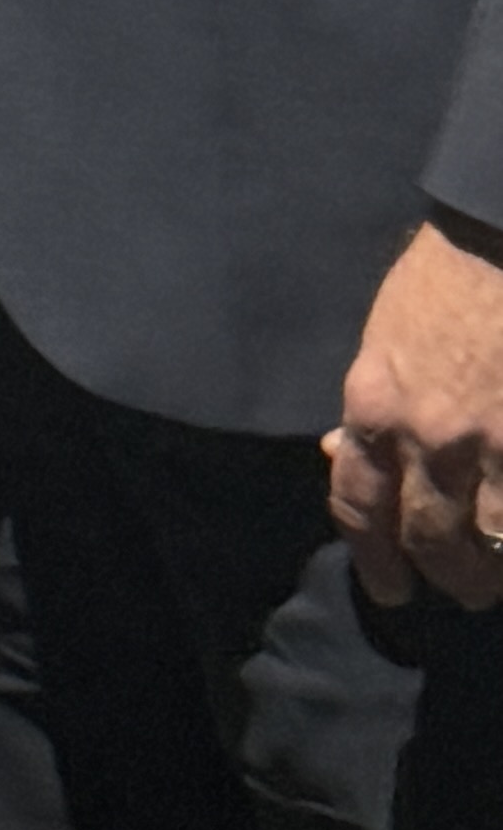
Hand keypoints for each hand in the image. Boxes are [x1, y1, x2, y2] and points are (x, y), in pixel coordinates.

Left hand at [327, 210, 502, 610]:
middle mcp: (427, 436)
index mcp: (375, 408)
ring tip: (497, 578)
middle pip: (427, 537)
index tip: (390, 587)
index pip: (360, 506)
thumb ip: (367, 407)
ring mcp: (489, 444)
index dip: (374, 557)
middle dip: (442, 576)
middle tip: (460, 591)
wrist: (500, 237)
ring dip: (493, 569)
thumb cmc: (445, 280)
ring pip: (488, 538)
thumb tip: (342, 454)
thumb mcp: (382, 340)